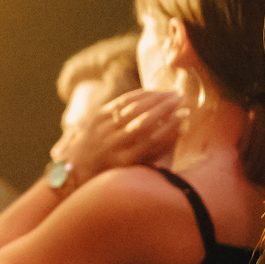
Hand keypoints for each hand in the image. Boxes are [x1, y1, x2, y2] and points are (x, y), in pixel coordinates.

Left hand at [51, 88, 185, 180]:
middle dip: (166, 108)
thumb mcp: (135, 168)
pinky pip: (122, 102)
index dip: (172, 126)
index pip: (155, 139)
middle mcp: (114, 145)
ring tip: (171, 93)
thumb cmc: (115, 171)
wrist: (78, 169)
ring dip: (156, 98)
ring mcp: (104, 129)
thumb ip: (157, 152)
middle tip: (182, 99)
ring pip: (134, 108)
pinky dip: (140, 95)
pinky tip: (153, 92)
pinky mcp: (97, 117)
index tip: (186, 115)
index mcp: (126, 161)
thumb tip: (180, 130)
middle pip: (145, 121)